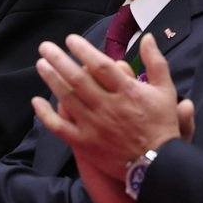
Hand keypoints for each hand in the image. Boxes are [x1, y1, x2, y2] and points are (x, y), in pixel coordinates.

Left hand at [33, 33, 182, 182]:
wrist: (157, 165)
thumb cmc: (161, 125)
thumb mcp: (166, 90)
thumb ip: (156, 62)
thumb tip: (147, 37)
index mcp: (127, 92)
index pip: (100, 66)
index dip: (83, 50)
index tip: (70, 39)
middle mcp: (108, 106)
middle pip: (78, 79)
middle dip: (59, 60)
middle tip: (45, 47)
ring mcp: (94, 126)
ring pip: (67, 98)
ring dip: (51, 79)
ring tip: (41, 64)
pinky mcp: (84, 143)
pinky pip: (59, 127)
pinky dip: (45, 114)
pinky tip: (36, 102)